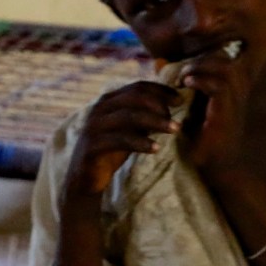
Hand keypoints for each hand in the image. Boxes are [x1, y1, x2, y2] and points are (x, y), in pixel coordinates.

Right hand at [67, 81, 181, 196]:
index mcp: (109, 100)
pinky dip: (141, 143)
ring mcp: (94, 127)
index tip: (180, 100)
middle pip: (135, 97)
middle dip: (160, 105)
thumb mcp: (130, 130)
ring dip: (156, 122)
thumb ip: (144, 116)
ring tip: (175, 130)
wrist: (85, 178)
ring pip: (130, 116)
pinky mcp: (92, 146)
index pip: (138, 87)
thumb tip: (171, 104)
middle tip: (178, 117)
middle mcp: (99, 109)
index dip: (161, 91)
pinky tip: (156, 149)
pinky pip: (121, 140)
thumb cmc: (111, 151)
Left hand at [174, 48, 257, 177]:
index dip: (203, 54)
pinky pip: (219, 87)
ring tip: (183, 77)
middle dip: (202, 58)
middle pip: (226, 57)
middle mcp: (237, 92)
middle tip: (181, 70)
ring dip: (201, 68)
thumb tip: (158, 62)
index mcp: (230, 88)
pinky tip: (186, 85)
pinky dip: (202, 81)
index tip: (182, 64)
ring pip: (225, 68)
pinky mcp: (227, 114)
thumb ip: (178, 84)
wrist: (213, 168)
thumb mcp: (186, 104)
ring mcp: (235, 102)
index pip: (223, 56)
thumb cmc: (198, 138)